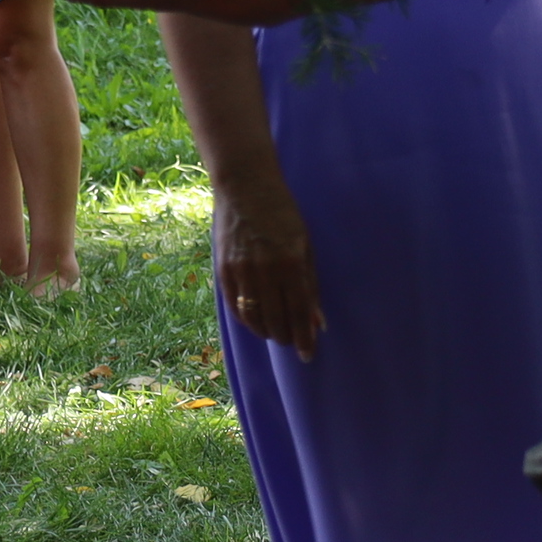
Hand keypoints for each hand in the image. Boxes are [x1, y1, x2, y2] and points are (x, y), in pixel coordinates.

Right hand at [212, 170, 323, 357]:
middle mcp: (264, 269)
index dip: (304, 337)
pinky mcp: (223, 270)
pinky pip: (236, 307)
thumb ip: (310, 284)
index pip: (299, 312)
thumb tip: (318, 321)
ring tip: (277, 333)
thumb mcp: (305, 245)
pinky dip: (248, 320)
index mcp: (290, 262)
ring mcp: (241, 270)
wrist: (244, 186)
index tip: (308, 355)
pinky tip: (257, 322)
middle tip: (294, 342)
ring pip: (254, 318)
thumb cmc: (282, 214)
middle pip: (276, 320)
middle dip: (287, 337)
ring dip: (267, 332)